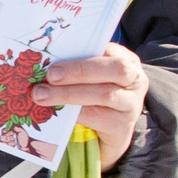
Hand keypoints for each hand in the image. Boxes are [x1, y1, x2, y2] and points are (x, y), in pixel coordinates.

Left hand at [35, 42, 149, 168]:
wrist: (108, 127)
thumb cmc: (92, 91)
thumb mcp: (88, 75)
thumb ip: (74, 64)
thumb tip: (42, 58)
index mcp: (126, 60)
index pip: (111, 50)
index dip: (86, 50)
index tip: (58, 53)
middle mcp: (136, 80)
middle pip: (116, 69)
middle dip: (80, 70)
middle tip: (50, 75)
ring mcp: (132, 105)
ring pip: (105, 95)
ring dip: (69, 94)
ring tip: (41, 95)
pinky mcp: (122, 126)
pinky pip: (98, 117)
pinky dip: (74, 113)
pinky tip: (55, 110)